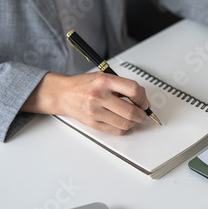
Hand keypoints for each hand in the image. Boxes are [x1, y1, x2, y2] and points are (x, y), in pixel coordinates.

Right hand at [22, 72, 150, 134]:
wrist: (64, 94)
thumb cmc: (85, 85)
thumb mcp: (104, 77)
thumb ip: (123, 85)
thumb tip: (142, 98)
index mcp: (104, 81)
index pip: (133, 89)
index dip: (142, 98)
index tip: (143, 102)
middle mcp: (99, 96)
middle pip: (130, 111)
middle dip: (141, 115)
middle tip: (143, 114)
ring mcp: (95, 111)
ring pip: (124, 123)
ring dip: (134, 123)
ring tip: (134, 118)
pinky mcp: (93, 123)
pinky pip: (116, 131)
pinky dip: (124, 128)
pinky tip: (123, 122)